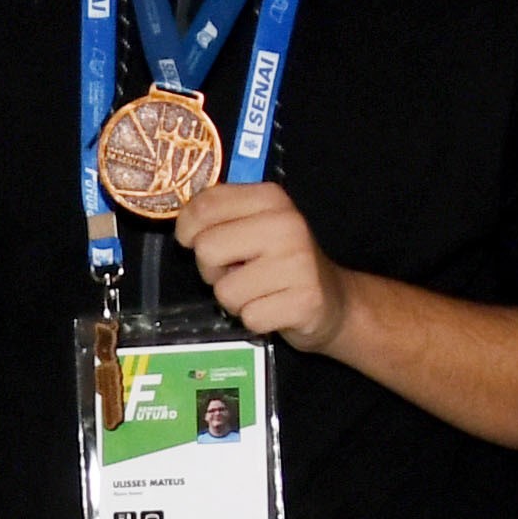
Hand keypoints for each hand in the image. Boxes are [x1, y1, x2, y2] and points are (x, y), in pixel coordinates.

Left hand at [170, 181, 349, 353]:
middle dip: (212, 270)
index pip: (205, 205)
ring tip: (259, 292)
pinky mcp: (304, 301)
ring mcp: (298, 263)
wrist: (334, 300)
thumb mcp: (256, 224)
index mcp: (271, 198)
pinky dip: (255, 320)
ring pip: (225, 291)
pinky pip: (249, 317)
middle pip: (207, 249)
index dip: (187, 229)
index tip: (193, 241)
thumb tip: (183, 225)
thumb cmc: (282, 262)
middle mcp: (286, 225)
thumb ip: (220, 215)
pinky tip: (274, 308)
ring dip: (235, 299)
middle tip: (237, 272)